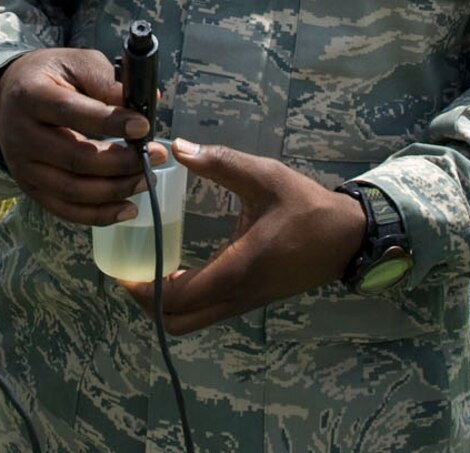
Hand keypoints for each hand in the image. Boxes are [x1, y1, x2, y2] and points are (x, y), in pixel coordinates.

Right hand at [0, 47, 151, 224]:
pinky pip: (66, 210)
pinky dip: (99, 215)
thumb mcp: (74, 63)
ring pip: (73, 190)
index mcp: (32, 96)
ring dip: (116, 189)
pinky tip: (128, 208)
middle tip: (157, 155)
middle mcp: (22, 135)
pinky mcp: (30, 188)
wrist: (6, 98)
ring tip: (147, 179)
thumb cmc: (49, 77)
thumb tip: (146, 105)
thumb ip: (107, 80)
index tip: (144, 126)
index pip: (71, 113)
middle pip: (76, 158)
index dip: (110, 121)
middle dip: (122, 162)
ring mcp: (23, 167)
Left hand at [119, 138, 365, 333]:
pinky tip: (176, 268)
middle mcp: (238, 295)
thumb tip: (176, 148)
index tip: (121, 269)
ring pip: (193, 321)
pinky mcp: (251, 299)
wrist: (348, 237)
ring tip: (148, 267)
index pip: (177, 296)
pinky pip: (208, 311)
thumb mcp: (263, 177)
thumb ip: (220, 163)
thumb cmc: (306, 207)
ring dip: (165, 303)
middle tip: (129, 271)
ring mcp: (245, 302)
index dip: (143, 288)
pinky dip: (184, 300)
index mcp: (237, 270)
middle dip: (147, 303)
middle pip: (178, 322)